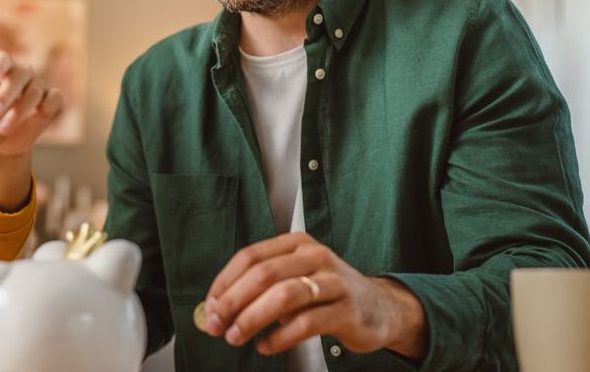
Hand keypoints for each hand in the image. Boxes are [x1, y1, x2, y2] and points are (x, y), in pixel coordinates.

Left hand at [0, 51, 63, 157]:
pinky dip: (48, 105)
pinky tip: (40, 115)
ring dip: (20, 111)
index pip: (2, 59)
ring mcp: (38, 86)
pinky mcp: (52, 100)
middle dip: (6, 94)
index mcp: (0, 71)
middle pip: (19, 75)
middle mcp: (21, 74)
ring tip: (4, 129)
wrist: (4, 144)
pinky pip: (55, 97)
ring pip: (35, 91)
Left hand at [201, 232, 425, 358]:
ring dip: (252, 318)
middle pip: (264, 274)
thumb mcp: (295, 279)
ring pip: (284, 295)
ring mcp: (334, 281)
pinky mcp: (347, 310)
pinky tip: (266, 346)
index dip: (225, 282)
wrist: (379, 308)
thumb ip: (260, 289)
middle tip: (216, 324)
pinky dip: (280, 336)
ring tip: (236, 337)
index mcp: (296, 243)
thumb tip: (216, 308)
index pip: (251, 257)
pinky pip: (306, 322)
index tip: (209, 305)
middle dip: (233, 302)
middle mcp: (315, 256)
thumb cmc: (327, 294)